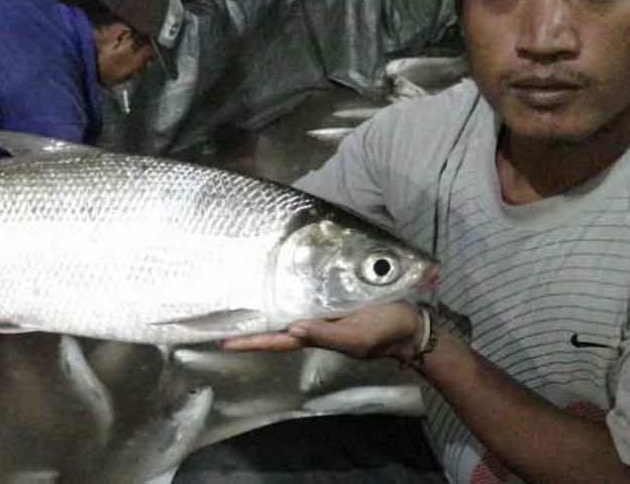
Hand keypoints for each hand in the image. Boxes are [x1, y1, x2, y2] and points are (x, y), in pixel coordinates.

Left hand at [222, 301, 422, 360]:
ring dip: (265, 311)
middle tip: (221, 320)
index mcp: (315, 337)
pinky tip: (276, 288)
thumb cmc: (382, 333)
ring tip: (240, 303)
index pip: (276, 341)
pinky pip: (303, 300)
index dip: (251, 342)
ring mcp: (322, 314)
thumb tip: (293, 328)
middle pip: (276, 328)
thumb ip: (325, 334)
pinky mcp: (332, 302)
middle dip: (251, 326)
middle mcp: (313, 326)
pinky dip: (287, 296)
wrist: (409, 325)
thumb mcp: (355, 337)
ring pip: (286, 313)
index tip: (223, 341)